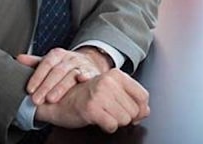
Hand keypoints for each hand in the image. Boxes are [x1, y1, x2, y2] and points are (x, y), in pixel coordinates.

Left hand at [16, 48, 100, 104]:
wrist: (88, 64)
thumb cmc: (65, 66)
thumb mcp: (50, 63)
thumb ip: (35, 63)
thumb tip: (18, 59)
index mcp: (57, 55)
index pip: (45, 64)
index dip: (37, 77)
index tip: (29, 89)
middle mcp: (69, 58)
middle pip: (57, 71)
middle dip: (45, 86)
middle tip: (36, 100)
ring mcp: (81, 65)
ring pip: (71, 74)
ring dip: (61, 87)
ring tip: (51, 99)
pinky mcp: (92, 72)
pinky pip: (89, 73)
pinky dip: (85, 76)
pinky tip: (81, 81)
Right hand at [34, 69, 149, 132]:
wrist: (56, 99)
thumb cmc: (84, 95)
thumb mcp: (109, 91)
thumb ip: (129, 98)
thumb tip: (146, 111)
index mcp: (116, 74)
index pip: (143, 95)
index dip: (141, 109)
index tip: (134, 114)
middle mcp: (109, 81)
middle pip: (135, 110)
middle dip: (126, 118)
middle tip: (112, 114)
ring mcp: (100, 94)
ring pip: (125, 119)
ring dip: (116, 122)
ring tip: (104, 115)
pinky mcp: (92, 108)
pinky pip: (112, 126)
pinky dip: (107, 127)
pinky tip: (99, 120)